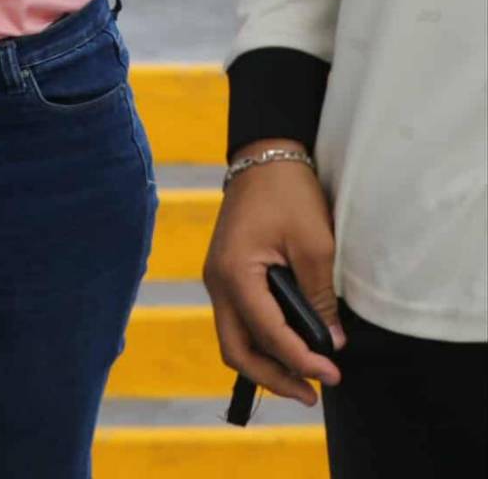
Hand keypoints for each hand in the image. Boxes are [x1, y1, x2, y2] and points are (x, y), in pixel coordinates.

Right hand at [204, 147, 345, 407]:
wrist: (265, 154)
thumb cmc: (288, 192)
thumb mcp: (314, 243)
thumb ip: (320, 297)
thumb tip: (331, 342)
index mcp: (234, 272)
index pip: (266, 333)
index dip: (300, 361)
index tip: (331, 375)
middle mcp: (217, 280)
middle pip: (236, 349)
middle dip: (273, 378)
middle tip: (310, 394)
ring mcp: (217, 277)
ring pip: (234, 338)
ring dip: (265, 363)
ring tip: (303, 377)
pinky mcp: (226, 273)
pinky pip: (238, 320)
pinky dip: (261, 341)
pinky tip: (287, 346)